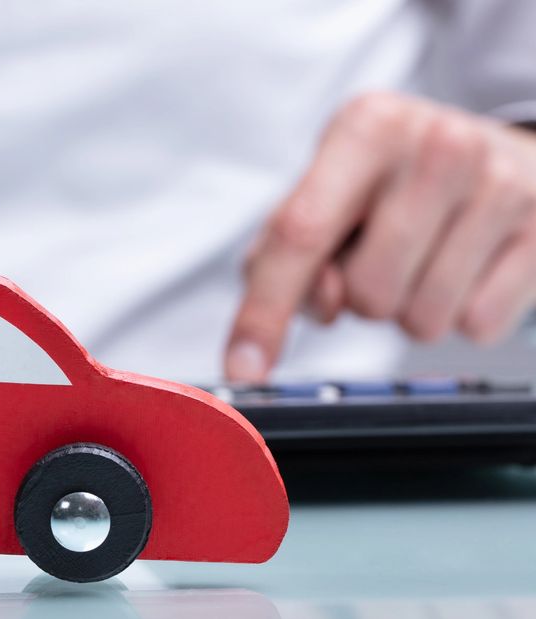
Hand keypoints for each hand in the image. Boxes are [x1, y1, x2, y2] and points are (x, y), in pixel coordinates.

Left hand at [226, 92, 535, 381]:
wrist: (500, 151)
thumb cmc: (391, 184)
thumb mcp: (328, 194)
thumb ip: (287, 253)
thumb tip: (317, 304)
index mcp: (365, 126)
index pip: (299, 234)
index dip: (265, 311)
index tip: (242, 368)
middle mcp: (436, 144)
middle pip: (365, 292)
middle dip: (361, 299)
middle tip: (382, 257)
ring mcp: (501, 184)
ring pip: (422, 319)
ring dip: (410, 310)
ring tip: (425, 259)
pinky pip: (477, 325)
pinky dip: (461, 315)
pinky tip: (467, 266)